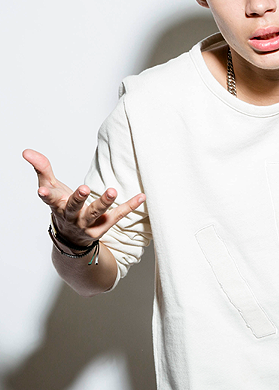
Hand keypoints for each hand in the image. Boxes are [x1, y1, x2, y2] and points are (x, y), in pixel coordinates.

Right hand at [23, 149, 145, 247]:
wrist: (71, 239)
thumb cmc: (61, 207)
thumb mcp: (51, 188)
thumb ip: (42, 169)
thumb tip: (27, 151)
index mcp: (57, 206)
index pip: (49, 200)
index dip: (46, 195)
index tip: (41, 190)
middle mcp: (71, 217)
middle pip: (74, 208)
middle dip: (78, 199)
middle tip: (84, 188)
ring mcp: (87, 224)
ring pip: (95, 214)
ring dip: (104, 203)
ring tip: (112, 191)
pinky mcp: (103, 227)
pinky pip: (117, 216)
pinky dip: (130, 206)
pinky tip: (141, 197)